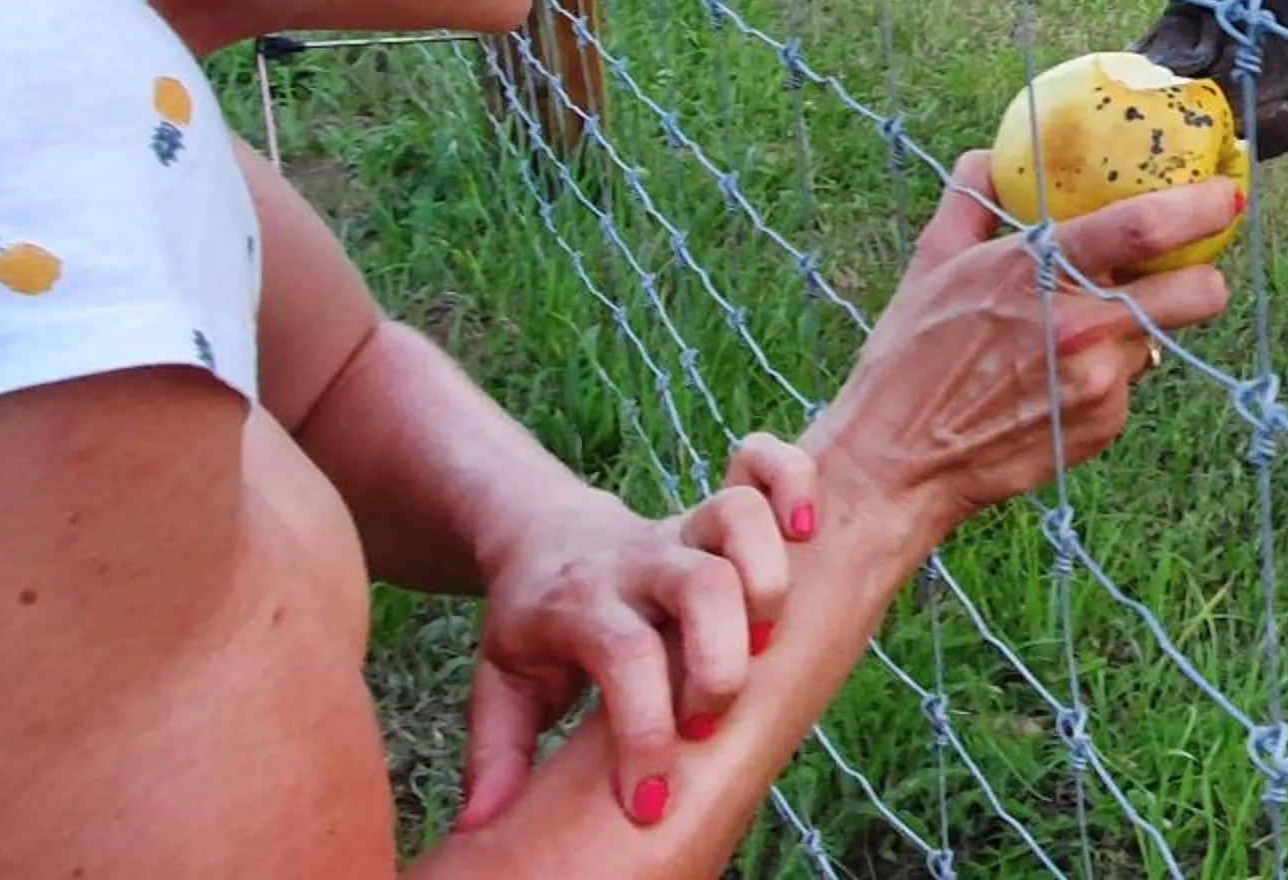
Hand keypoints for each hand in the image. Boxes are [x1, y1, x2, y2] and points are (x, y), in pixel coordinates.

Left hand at [452, 433, 819, 832]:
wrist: (540, 535)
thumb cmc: (533, 626)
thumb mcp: (501, 684)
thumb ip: (495, 751)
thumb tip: (479, 824)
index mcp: (580, 605)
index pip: (622, 654)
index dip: (646, 729)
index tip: (651, 799)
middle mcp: (637, 561)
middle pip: (699, 583)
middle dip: (722, 660)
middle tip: (710, 718)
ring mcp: (682, 528)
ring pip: (737, 518)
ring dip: (769, 577)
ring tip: (769, 640)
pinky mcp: (717, 508)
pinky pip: (767, 463)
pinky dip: (794, 481)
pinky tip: (808, 531)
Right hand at [804, 149, 1239, 545]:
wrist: (900, 462)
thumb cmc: (909, 358)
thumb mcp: (931, 264)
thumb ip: (972, 201)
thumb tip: (990, 156)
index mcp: (1039, 270)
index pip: (1144, 227)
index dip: (1200, 208)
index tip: (1227, 196)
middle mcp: (1080, 326)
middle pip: (1196, 294)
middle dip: (1206, 280)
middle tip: (1189, 274)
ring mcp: (1098, 382)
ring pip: (1158, 341)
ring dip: (1135, 333)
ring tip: (1078, 340)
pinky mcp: (1103, 426)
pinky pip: (1128, 387)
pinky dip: (1106, 380)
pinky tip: (1055, 386)